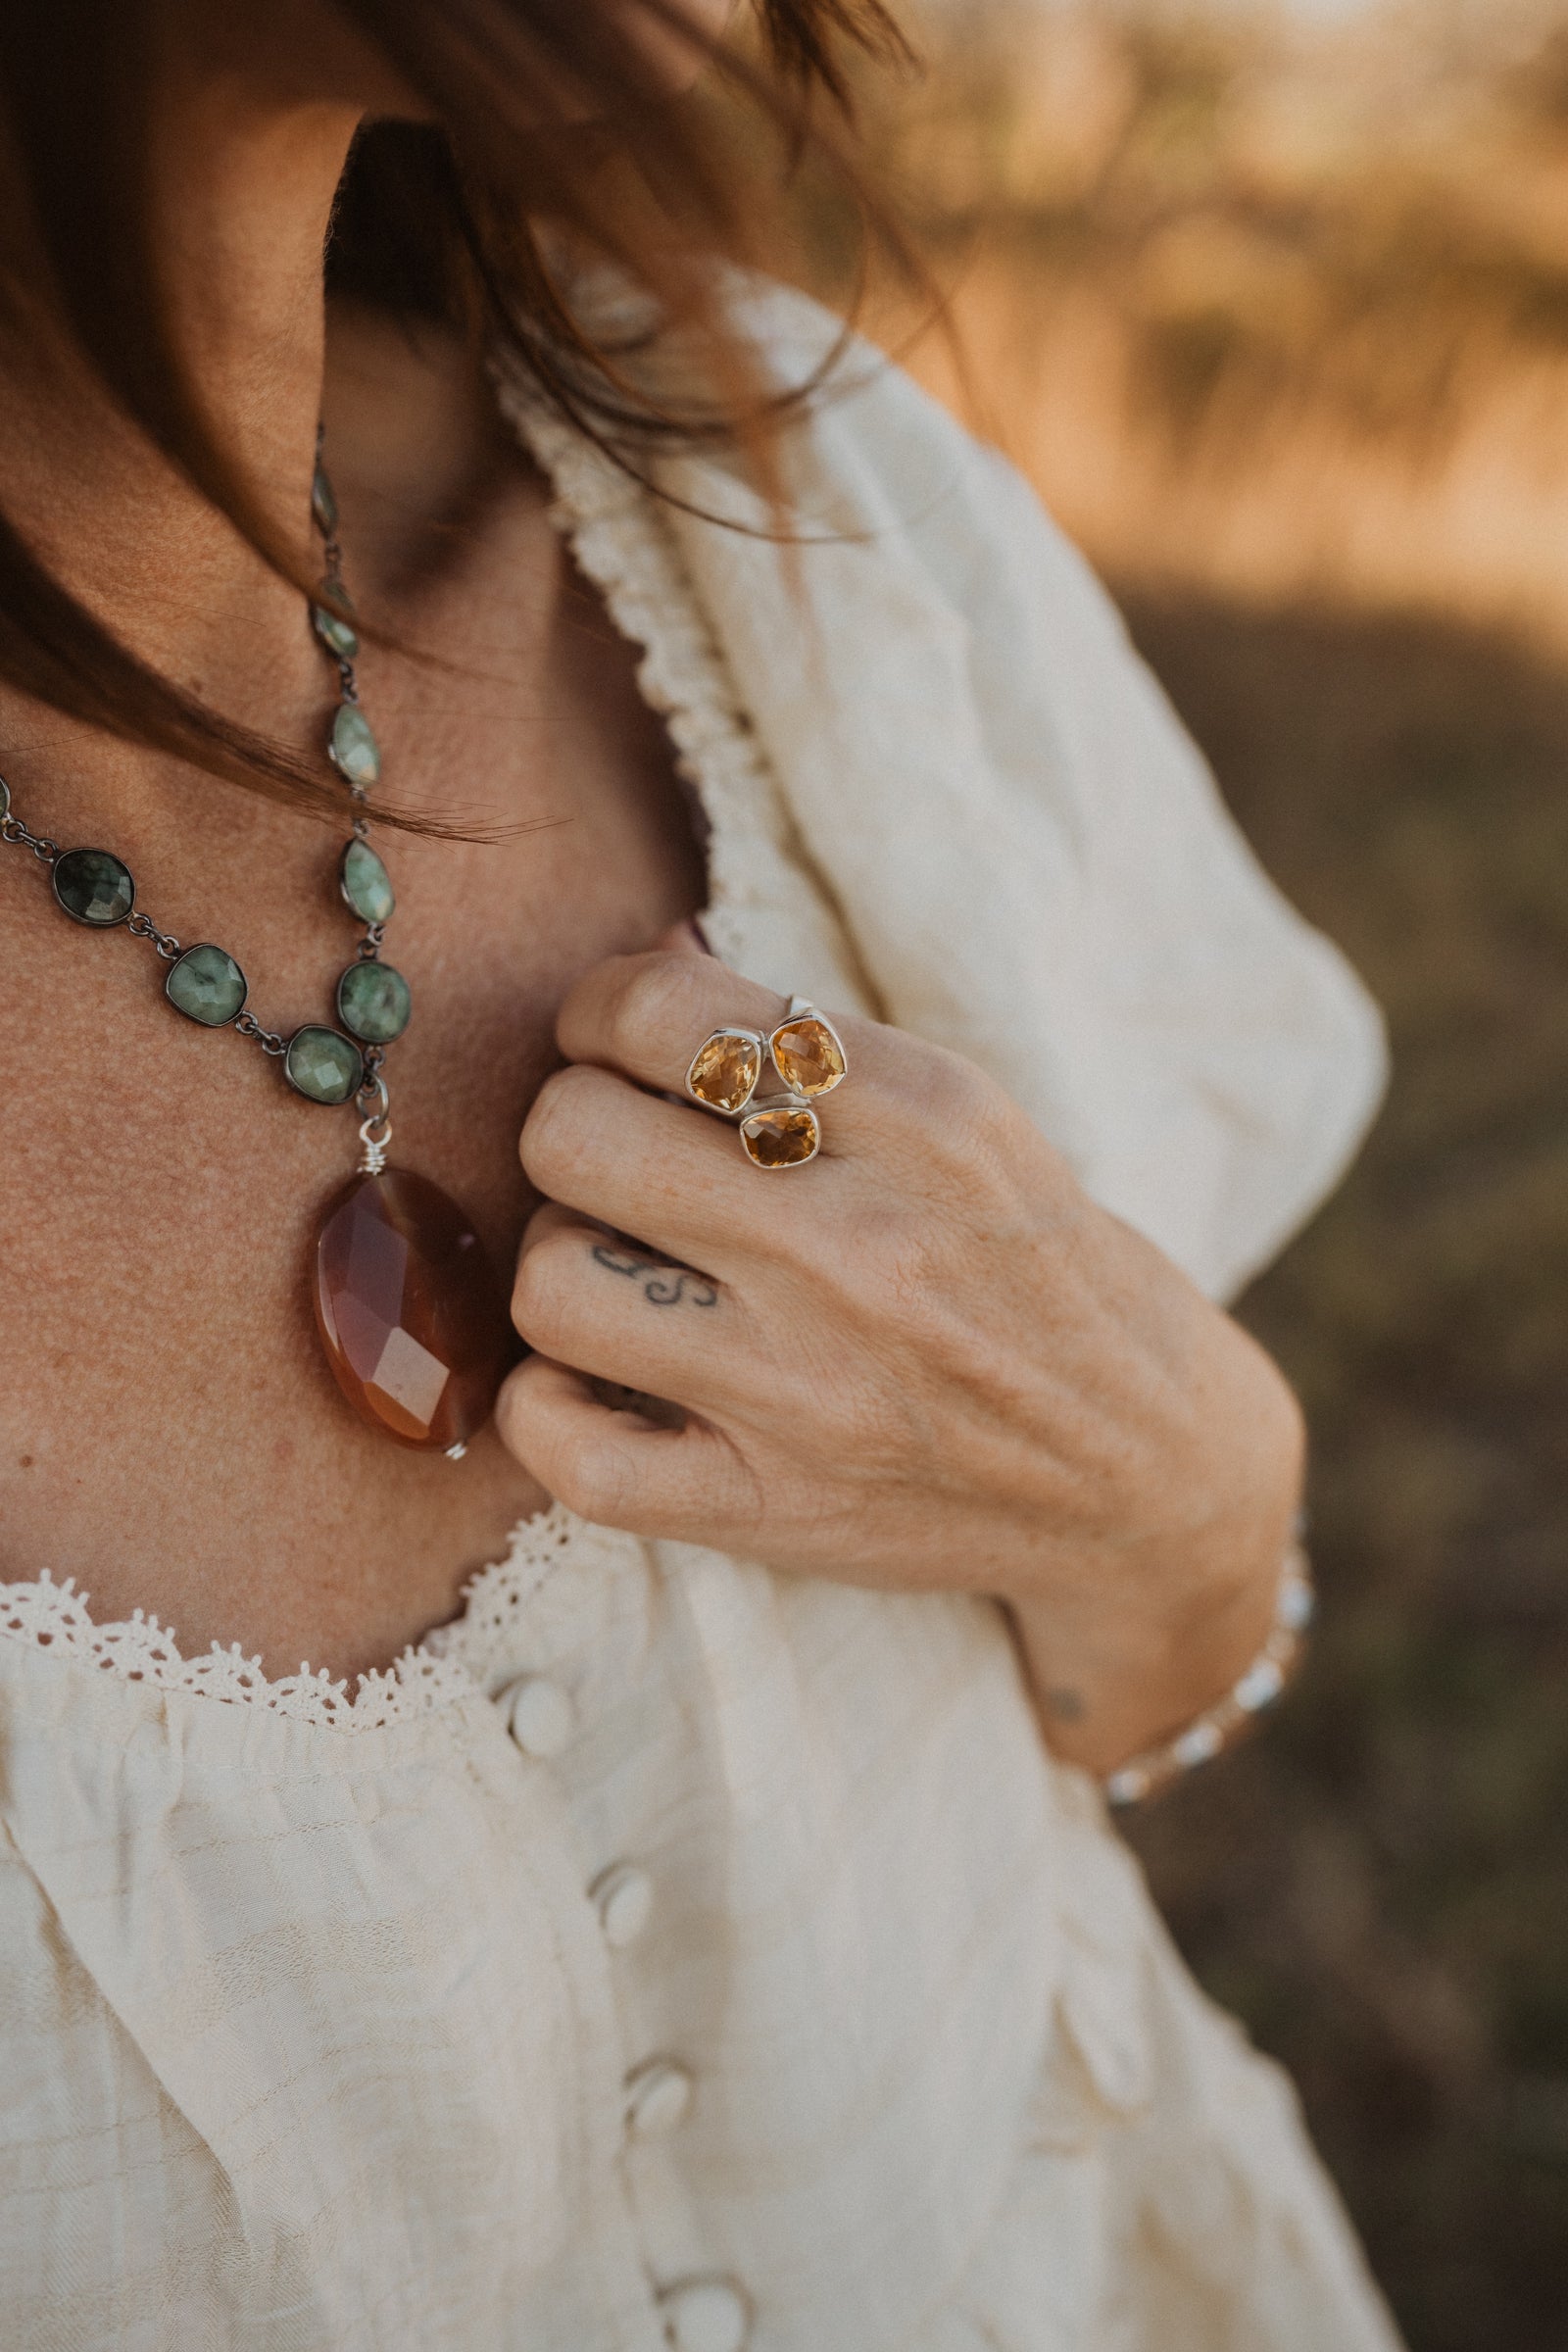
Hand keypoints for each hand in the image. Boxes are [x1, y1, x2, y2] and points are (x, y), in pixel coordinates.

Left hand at [498, 949, 1304, 1771]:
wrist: (1146, 1468)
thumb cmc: (1034, 1268)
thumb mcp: (966, 1116)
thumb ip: (809, 1044)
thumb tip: (644, 961)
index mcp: (918, 1116)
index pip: (655, 1013)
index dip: (599, 1018)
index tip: (622, 1052)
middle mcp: (856, 1244)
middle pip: (572, 1135)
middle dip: (575, 1132)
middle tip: (619, 1163)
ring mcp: (808, 1387)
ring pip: (549, 1283)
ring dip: (564, 1265)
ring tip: (622, 1272)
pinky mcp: (769, 1507)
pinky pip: (567, 1451)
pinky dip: (547, 1411)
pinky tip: (597, 1383)